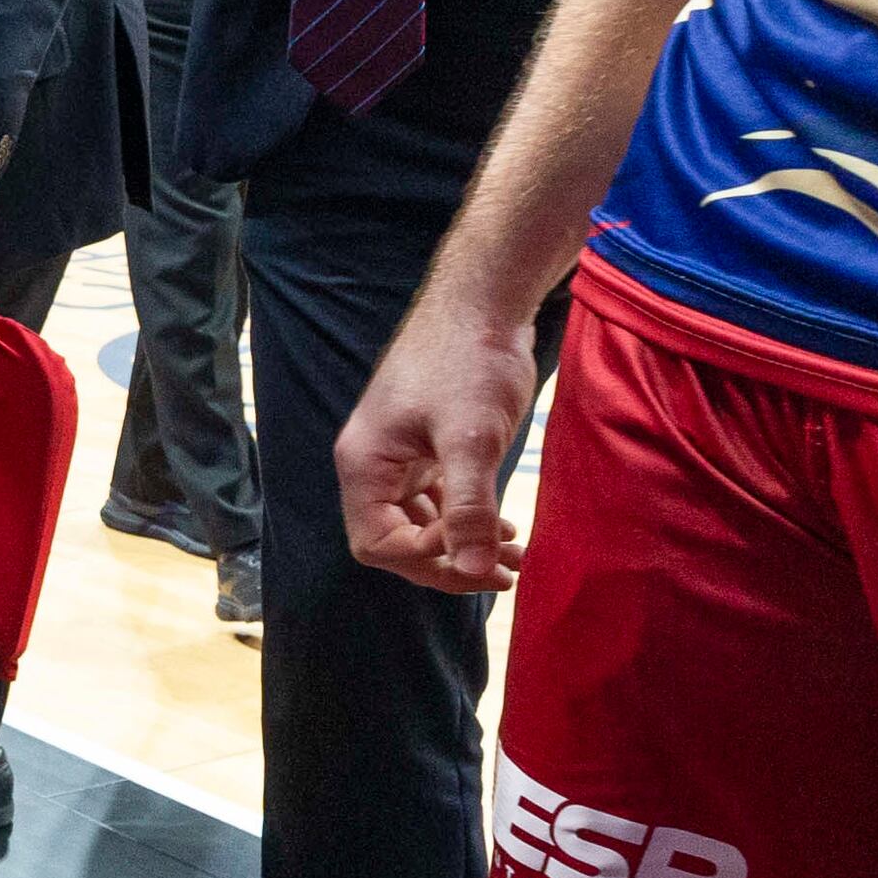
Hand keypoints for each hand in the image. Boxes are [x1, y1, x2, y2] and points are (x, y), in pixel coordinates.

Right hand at [339, 291, 543, 593]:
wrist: (482, 304)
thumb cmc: (469, 362)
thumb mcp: (472, 439)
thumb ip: (470, 507)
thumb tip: (474, 570)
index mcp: (364, 464)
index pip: (377, 544)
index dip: (425, 560)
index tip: (476, 551)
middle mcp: (372, 466)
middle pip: (396, 542)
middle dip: (450, 563)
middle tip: (504, 573)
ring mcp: (397, 458)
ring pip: (419, 524)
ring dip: (463, 546)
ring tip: (513, 557)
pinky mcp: (423, 448)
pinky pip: (435, 502)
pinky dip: (466, 521)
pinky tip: (502, 526)